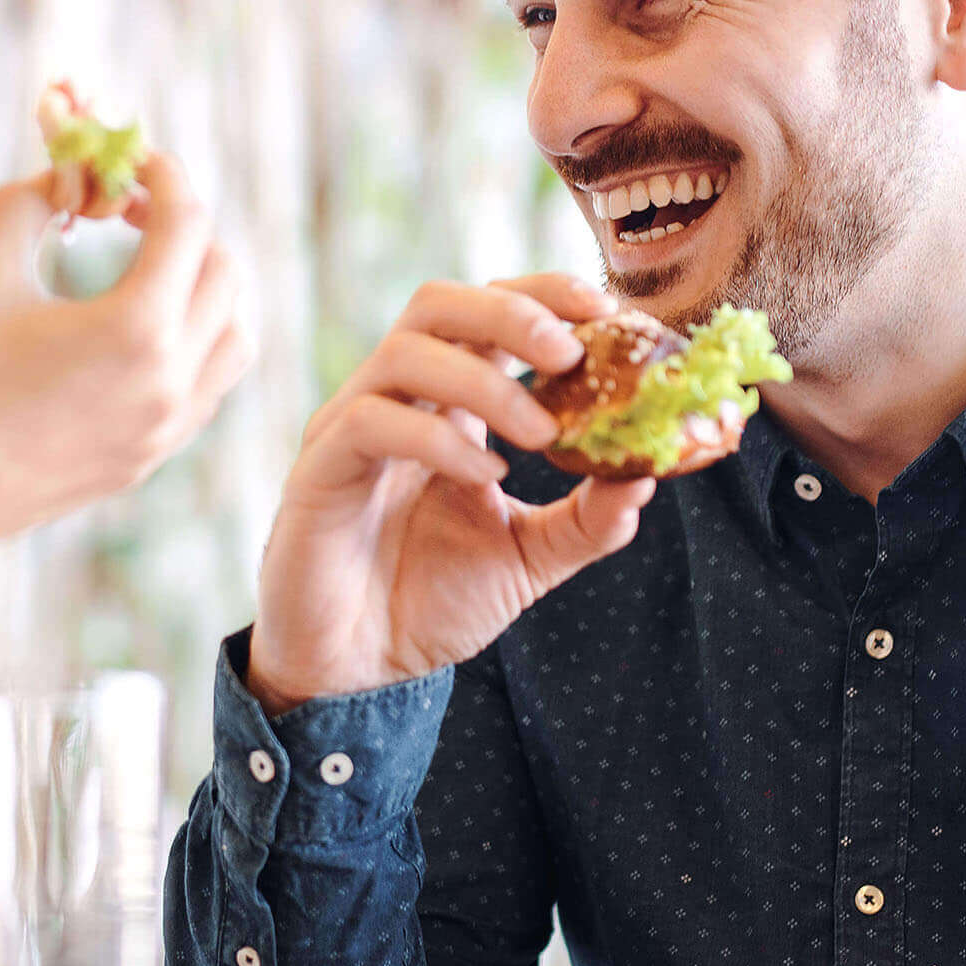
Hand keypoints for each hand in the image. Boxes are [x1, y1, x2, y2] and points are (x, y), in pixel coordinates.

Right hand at [0, 151, 251, 553]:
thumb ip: (28, 204)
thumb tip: (66, 175)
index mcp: (135, 328)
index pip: (187, 223)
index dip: (165, 175)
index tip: (135, 160)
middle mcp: (171, 379)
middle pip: (224, 272)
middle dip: (185, 227)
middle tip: (131, 212)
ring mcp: (169, 425)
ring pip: (235, 334)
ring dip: (206, 288)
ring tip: (152, 269)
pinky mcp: (155, 455)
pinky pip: (209, 385)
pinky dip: (196, 342)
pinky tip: (141, 331)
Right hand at [246, 275, 739, 711]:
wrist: (360, 670)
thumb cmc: (432, 602)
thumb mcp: (529, 558)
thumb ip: (586, 520)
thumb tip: (647, 478)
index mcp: (444, 403)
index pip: (486, 313)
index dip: (543, 296)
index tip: (607, 312)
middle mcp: (394, 399)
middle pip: (439, 305)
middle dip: (512, 314)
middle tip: (573, 354)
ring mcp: (349, 427)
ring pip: (405, 352)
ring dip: (485, 381)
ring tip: (542, 433)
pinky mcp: (318, 470)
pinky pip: (371, 422)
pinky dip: (437, 439)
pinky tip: (486, 477)